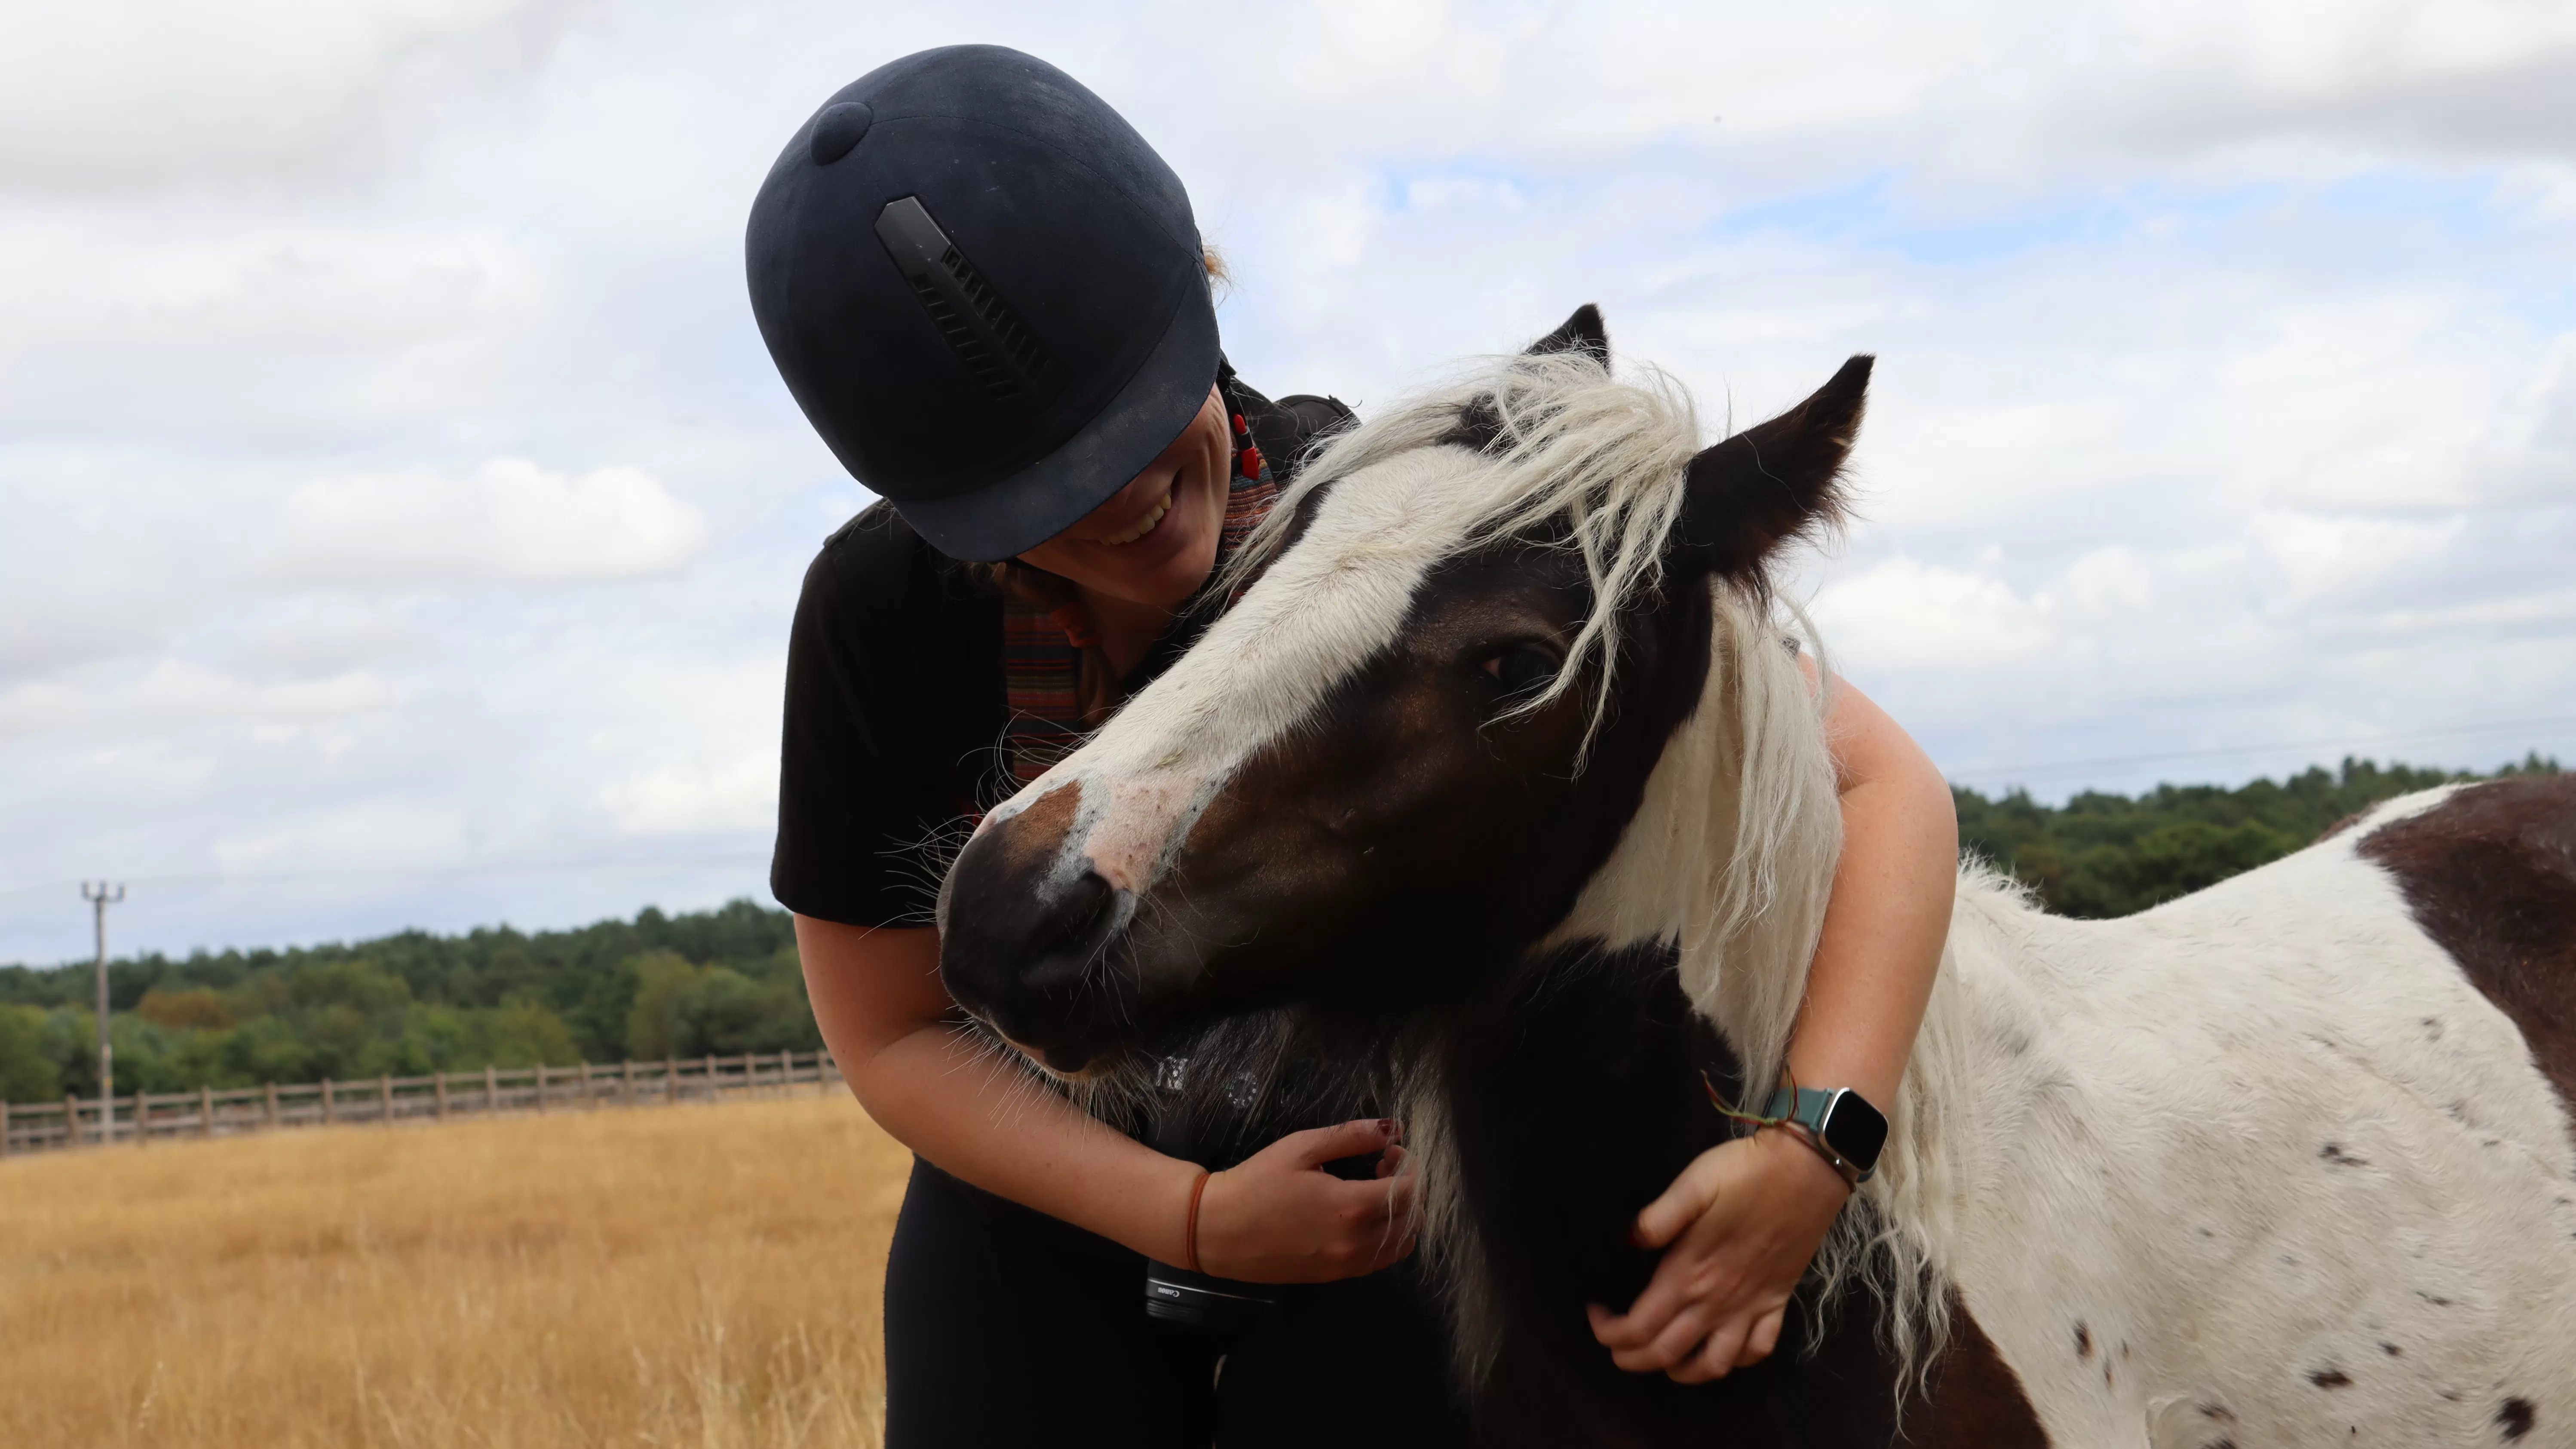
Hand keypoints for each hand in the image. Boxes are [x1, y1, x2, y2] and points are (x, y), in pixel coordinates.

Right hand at [1192, 1118, 1415, 1283]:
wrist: (1216, 1230)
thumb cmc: (1256, 1182)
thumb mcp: (1302, 1147)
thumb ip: (1352, 1136)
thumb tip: (1392, 1127)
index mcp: (1350, 1207)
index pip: (1410, 1192)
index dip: (1410, 1167)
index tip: (1390, 1151)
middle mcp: (1355, 1243)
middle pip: (1412, 1221)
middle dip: (1408, 1190)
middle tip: (1382, 1167)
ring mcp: (1344, 1266)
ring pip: (1400, 1247)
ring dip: (1400, 1218)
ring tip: (1372, 1193)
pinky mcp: (1332, 1278)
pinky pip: (1376, 1262)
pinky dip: (1384, 1239)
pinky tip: (1359, 1217)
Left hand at [1587, 1127, 1848, 1381]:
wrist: (1807, 1171)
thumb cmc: (1744, 1174)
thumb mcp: (1694, 1183)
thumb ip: (1659, 1217)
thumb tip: (1629, 1240)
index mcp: (1689, 1274)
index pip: (1638, 1327)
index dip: (1608, 1332)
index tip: (1595, 1314)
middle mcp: (1717, 1301)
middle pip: (1665, 1354)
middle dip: (1631, 1359)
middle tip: (1614, 1344)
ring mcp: (1750, 1307)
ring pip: (1712, 1366)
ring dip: (1681, 1372)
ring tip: (1662, 1359)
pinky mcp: (1777, 1303)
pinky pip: (1758, 1350)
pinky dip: (1737, 1361)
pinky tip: (1721, 1349)